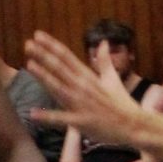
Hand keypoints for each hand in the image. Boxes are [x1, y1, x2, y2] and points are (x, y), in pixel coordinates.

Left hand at [27, 32, 149, 150]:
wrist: (134, 126)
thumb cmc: (122, 104)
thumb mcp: (113, 79)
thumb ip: (105, 61)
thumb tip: (103, 42)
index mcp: (89, 77)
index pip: (67, 57)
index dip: (52, 45)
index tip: (38, 35)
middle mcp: (83, 87)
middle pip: (61, 68)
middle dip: (44, 55)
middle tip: (28, 43)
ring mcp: (82, 104)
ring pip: (59, 87)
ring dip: (44, 76)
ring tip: (29, 65)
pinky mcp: (82, 121)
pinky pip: (62, 118)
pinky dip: (48, 117)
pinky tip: (33, 114)